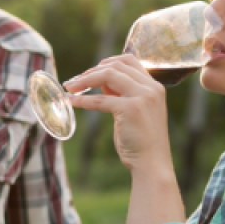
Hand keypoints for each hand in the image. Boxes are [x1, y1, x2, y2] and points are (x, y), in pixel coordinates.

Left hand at [66, 55, 176, 176]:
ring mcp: (142, 97)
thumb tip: (101, 80)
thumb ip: (123, 93)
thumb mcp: (135, 110)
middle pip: (116, 65)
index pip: (129, 60)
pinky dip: (83, 99)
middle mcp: (151, 88)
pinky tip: (72, 102)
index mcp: (154, 86)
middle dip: (92, 71)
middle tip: (75, 81)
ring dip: (85, 79)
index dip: (107, 62)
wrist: (152, 164)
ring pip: (108, 75)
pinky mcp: (131, 109)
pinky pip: (100, 99)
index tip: (90, 72)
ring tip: (70, 87)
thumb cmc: (141, 140)